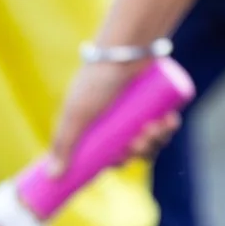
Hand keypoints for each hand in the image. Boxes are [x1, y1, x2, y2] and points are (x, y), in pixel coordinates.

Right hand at [46, 0, 197, 169]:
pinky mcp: (156, 99)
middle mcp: (117, 118)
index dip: (118, 160)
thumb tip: (54, 177)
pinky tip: (170, 122)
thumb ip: (63, 143)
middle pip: (133, 148)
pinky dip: (169, 125)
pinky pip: (165, 121)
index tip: (123, 159)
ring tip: (156, 127)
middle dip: (140, 149)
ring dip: (157, 139)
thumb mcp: (77, 114)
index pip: (110, 153)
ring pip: (151, 137)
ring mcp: (138, 109)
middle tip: (140, 140)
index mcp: (97, 124)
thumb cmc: (97, 80)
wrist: (124, 48)